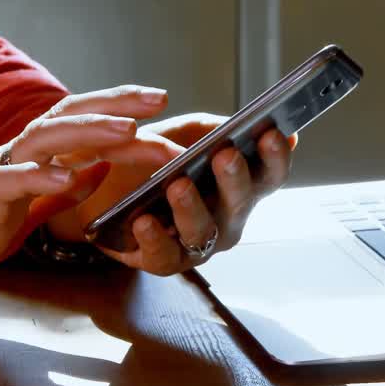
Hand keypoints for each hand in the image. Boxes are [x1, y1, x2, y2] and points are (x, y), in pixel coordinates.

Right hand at [0, 86, 171, 334]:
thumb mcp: (30, 210)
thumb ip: (62, 190)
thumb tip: (99, 169)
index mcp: (32, 156)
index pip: (80, 119)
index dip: (118, 106)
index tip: (158, 99)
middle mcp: (16, 154)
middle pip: (67, 117)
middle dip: (115, 106)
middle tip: (157, 99)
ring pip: (43, 140)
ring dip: (88, 132)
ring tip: (126, 132)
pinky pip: (10, 183)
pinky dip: (41, 177)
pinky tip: (71, 177)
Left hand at [48, 113, 294, 275]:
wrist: (108, 188)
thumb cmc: (155, 159)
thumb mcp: (183, 134)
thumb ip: (212, 129)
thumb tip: (241, 124)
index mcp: (240, 185)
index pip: (270, 174)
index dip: (276, 157)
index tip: (270, 134)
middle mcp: (228, 217)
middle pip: (240, 202)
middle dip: (234, 178)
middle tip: (225, 155)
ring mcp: (199, 243)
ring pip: (203, 232)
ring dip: (192, 208)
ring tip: (178, 185)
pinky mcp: (165, 261)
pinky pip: (164, 256)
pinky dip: (154, 239)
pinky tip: (143, 221)